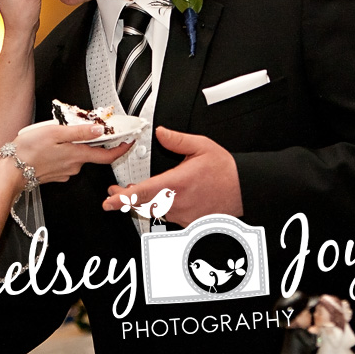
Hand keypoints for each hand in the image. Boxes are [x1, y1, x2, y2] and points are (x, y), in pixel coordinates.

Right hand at [11, 123, 130, 183]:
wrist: (11, 171)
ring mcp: (65, 172)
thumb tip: (99, 130)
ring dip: (73, 145)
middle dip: (89, 139)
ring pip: (77, 156)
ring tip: (57, 134)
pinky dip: (64, 152)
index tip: (129, 141)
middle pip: (91, 152)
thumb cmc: (28, 151)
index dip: (121, 149)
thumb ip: (79, 132)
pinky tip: (50, 146)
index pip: (108, 155)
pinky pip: (66, 161)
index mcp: (77, 155)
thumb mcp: (55, 133)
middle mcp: (74, 166)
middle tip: (78, 126)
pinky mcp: (56, 174)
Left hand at [101, 127, 242, 225]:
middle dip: (125, 200)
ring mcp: (183, 215)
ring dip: (142, 203)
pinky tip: (159, 200)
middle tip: (115, 194)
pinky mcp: (189, 221)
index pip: (143, 193)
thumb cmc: (226, 172)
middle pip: (143, 205)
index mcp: (177, 183)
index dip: (123, 198)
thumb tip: (161, 133)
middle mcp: (178, 202)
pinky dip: (159, 208)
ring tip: (134, 194)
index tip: (110, 201)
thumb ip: (178, 140)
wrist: (244, 191)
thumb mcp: (202, 147)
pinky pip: (168, 216)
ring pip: (154, 211)